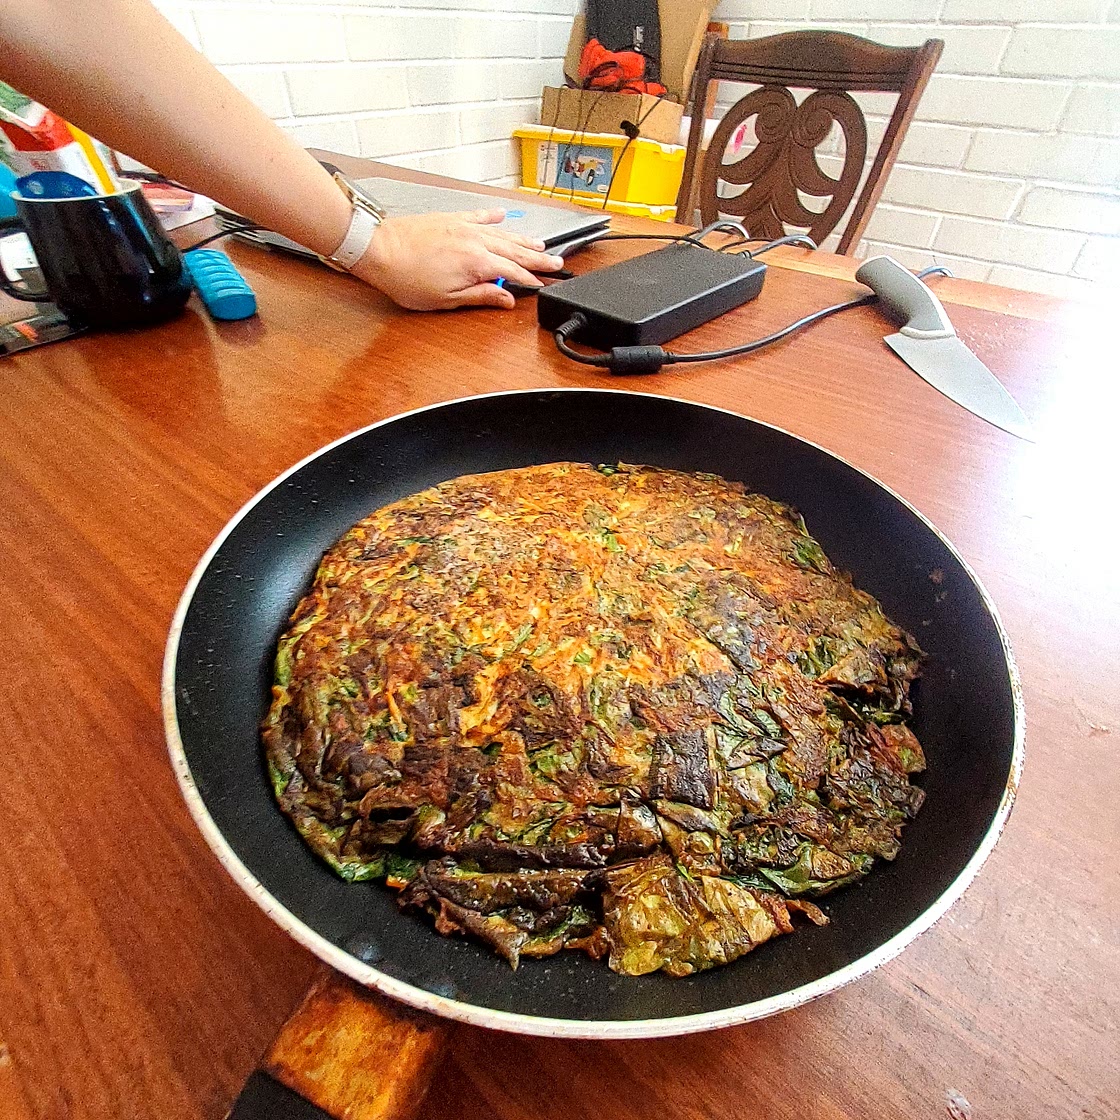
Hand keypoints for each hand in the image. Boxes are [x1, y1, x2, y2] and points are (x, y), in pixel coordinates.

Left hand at [351, 208, 564, 309]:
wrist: (378, 249)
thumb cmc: (405, 276)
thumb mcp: (446, 299)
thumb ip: (480, 297)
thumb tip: (505, 300)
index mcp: (477, 263)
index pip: (514, 272)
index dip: (532, 280)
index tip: (545, 284)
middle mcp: (475, 241)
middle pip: (515, 250)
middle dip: (538, 258)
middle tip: (557, 264)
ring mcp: (463, 227)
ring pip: (502, 234)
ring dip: (523, 239)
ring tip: (540, 245)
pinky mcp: (450, 219)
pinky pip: (478, 216)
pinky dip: (492, 217)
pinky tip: (502, 215)